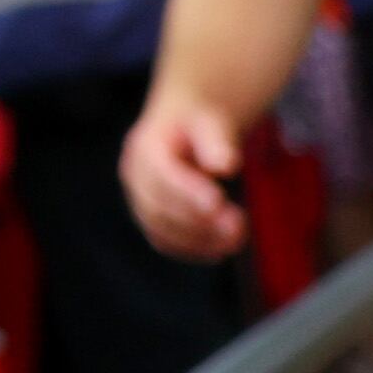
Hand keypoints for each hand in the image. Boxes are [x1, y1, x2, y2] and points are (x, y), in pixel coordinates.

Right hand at [120, 91, 249, 260]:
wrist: (183, 127)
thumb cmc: (200, 124)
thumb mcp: (212, 122)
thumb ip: (217, 141)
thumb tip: (227, 165)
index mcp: (144, 147)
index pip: (162, 174)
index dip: (187, 191)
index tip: (218, 202)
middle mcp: (134, 176)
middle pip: (158, 206)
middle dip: (197, 220)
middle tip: (238, 225)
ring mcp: (139, 200)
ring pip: (160, 229)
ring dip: (197, 239)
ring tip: (235, 241)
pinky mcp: (150, 218)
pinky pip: (165, 241)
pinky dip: (191, 249)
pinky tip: (219, 251)